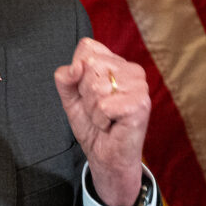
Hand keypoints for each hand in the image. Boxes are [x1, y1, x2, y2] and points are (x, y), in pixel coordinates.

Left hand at [53, 38, 149, 205]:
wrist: (106, 157)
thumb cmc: (93, 126)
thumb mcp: (71, 98)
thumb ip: (65, 78)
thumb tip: (75, 67)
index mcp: (116, 62)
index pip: (87, 47)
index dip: (78, 73)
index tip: (88, 93)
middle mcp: (132, 69)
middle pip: (90, 65)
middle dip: (85, 93)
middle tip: (98, 109)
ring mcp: (139, 86)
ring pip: (96, 86)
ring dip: (93, 109)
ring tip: (105, 118)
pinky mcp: (140, 104)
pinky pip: (104, 106)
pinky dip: (100, 120)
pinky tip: (111, 125)